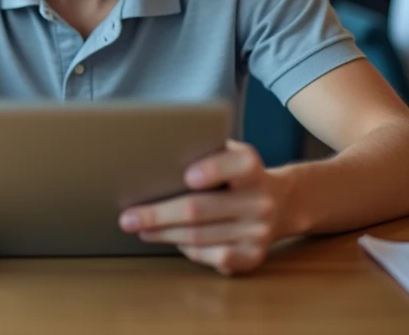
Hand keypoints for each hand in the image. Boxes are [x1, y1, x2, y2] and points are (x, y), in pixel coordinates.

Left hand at [118, 141, 278, 275]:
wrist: (280, 202)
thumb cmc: (234, 175)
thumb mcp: (227, 154)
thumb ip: (202, 152)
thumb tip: (155, 156)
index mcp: (251, 167)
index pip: (236, 165)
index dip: (212, 170)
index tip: (187, 177)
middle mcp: (260, 200)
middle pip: (201, 208)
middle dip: (158, 214)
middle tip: (128, 217)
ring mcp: (259, 231)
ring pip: (199, 236)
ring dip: (163, 233)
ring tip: (140, 228)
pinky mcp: (253, 256)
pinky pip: (211, 256)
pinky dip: (186, 249)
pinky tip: (169, 239)